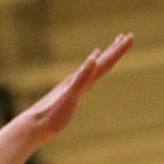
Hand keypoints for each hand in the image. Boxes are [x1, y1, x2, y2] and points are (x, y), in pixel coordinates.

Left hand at [19, 35, 134, 147]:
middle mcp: (76, 80)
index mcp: (80, 80)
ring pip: (90, 68)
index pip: (103, 62)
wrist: (33, 126)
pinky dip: (88, 69)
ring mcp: (71, 86)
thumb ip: (81, 78)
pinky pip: (82, 77)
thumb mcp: (69, 97)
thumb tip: (94, 58)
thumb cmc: (51, 115)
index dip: (118, 51)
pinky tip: (88, 66)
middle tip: (126, 37)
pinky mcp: (66, 95)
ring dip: (100, 57)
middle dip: (114, 50)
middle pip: (99, 62)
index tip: (130, 37)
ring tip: (104, 49)